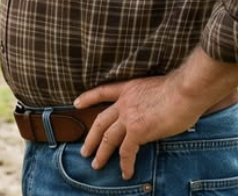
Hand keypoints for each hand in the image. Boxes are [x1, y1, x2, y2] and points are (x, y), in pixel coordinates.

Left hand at [77, 77, 200, 178]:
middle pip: (100, 121)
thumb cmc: (181, 88)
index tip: (76, 104)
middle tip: (84, 150)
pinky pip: (127, 151)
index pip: (102, 92)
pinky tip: (126, 173)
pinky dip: (125, 164)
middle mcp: (124, 103)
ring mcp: (128, 117)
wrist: (185, 91)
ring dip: (101, 153)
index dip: (88, 98)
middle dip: (91, 137)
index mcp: (128, 89)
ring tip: (96, 164)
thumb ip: (148, 98)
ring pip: (108, 138)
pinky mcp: (137, 131)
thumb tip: (155, 109)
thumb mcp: (156, 87)